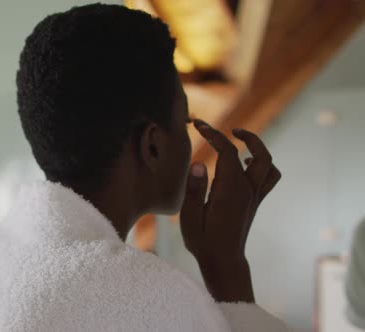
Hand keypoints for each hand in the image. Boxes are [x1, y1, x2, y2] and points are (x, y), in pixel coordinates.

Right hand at [180, 120, 280, 302]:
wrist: (223, 261)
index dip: (213, 134)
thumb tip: (198, 163)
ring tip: (239, 140)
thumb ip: (194, 189)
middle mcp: (247, 190)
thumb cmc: (203, 241)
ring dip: (258, 147)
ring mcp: (254, 195)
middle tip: (227, 130)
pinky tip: (246, 163)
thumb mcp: (191, 217)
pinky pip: (270, 177)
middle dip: (245, 136)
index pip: (227, 152)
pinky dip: (262, 165)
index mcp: (230, 190)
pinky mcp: (255, 201)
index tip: (198, 125)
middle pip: (257, 153)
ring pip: (268, 164)